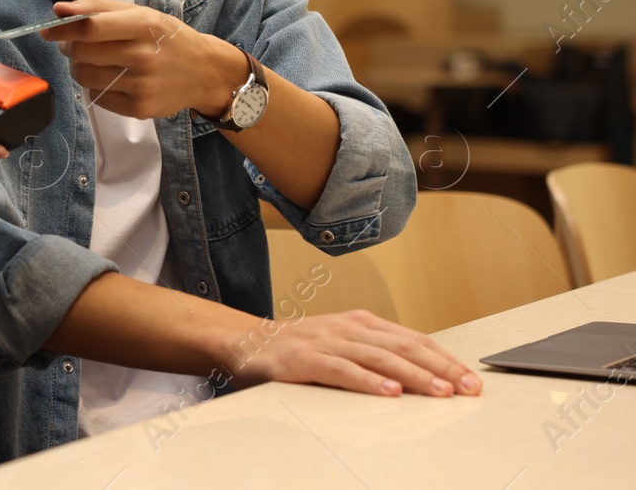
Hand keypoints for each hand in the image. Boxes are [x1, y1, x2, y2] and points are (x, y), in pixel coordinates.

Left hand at [40, 0, 247, 119]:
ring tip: (97, 62)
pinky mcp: (139, 109)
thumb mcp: (141, 14)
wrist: (205, 72)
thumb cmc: (167, 38)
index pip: (89, 27)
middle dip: (70, 47)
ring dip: (80, 67)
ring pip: (84, 76)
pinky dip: (97, 87)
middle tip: (76, 45)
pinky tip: (114, 79)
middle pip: (81, 53)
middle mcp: (144, 56)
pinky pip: (96, 97)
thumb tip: (58, 10)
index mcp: (144, 25)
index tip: (48, 29)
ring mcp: (142, 85)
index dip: (62, 29)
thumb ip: (98, 8)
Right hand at [233, 308, 481, 396]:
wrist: (245, 341)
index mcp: (361, 323)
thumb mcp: (342, 345)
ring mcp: (325, 341)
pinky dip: (367, 382)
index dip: (445, 359)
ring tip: (440, 392)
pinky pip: (341, 370)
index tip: (472, 380)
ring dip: (413, 376)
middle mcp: (348, 328)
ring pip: (378, 358)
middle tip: (468, 389)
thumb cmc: (298, 349)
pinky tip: (389, 393)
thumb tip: (424, 378)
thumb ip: (375, 356)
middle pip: (403, 347)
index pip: (413, 340)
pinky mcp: (303, 360)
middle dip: (441, 368)